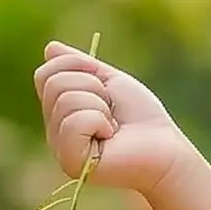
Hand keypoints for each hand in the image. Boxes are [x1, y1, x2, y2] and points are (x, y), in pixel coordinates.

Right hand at [34, 40, 190, 199]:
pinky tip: (109, 137)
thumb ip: (80, 65)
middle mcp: (54, 131)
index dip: (75, 65)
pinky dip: (99, 121)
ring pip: (65, 100)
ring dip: (99, 106)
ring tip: (112, 125)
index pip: (45, 74)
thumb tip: (50, 48)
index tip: (102, 82)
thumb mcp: (110, 81)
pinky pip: (74, 122)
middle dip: (91, 86)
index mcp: (59, 112)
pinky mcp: (70, 161)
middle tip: (111, 109)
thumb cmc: (141, 117)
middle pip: (53, 83)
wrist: (165, 148)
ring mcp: (59, 148)